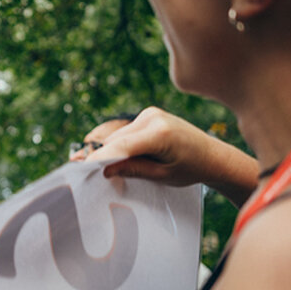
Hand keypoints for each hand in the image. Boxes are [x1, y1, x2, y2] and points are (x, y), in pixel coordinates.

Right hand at [79, 107, 259, 205]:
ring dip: (107, 149)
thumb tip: (105, 170)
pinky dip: (116, 144)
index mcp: (160, 133)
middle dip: (99, 154)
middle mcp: (152, 117)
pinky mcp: (148, 115)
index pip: (121, 146)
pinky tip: (111, 156)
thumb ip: (133, 170)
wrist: (212, 155)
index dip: (99, 157)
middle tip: (78, 169)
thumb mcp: (162, 176)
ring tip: (91, 165)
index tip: (80, 167)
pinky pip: (125, 131)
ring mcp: (149, 114)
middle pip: (115, 139)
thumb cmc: (191, 168)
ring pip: (117, 135)